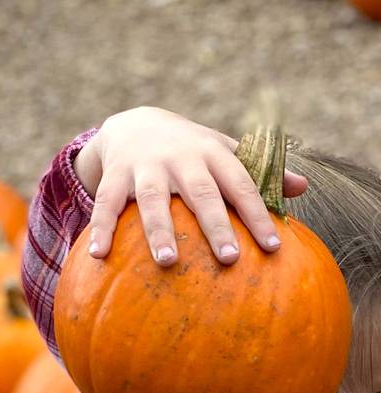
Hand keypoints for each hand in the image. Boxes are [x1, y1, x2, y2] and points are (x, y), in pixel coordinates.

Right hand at [72, 106, 308, 264]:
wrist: (135, 123)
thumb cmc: (188, 147)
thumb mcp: (222, 150)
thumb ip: (257, 171)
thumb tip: (302, 188)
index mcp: (211, 153)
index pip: (240, 184)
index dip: (257, 214)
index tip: (272, 248)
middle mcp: (180, 157)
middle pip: (200, 192)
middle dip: (214, 224)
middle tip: (229, 257)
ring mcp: (145, 166)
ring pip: (152, 199)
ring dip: (159, 230)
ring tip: (167, 262)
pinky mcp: (115, 175)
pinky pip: (107, 204)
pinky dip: (101, 229)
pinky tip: (99, 255)